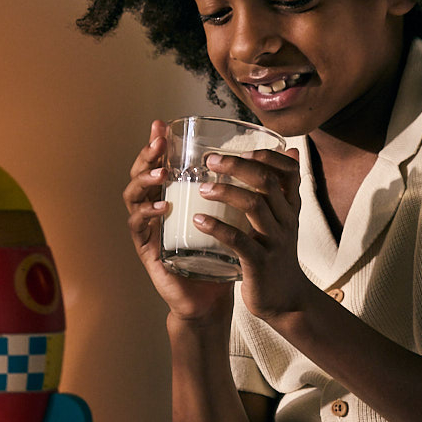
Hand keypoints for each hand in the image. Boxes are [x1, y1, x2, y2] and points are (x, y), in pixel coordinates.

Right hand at [124, 120, 235, 322]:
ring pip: (132, 197)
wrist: (213, 298)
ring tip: (161, 172)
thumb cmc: (223, 256)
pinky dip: (148, 215)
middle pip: (139, 174)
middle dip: (146, 155)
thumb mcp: (237, 217)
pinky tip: (163, 207)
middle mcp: (156, 210)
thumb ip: (254, 186)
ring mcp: (149, 230)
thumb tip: (288, 153)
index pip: (159, 164)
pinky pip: (139, 228)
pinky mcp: (148, 251)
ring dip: (145, 181)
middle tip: (158, 142)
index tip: (162, 124)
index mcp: (173, 198)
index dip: (157, 144)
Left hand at [192, 147, 313, 321]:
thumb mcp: (284, 220)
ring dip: (224, 192)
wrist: (286, 300)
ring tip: (201, 188)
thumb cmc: (277, 255)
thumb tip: (289, 150)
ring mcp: (274, 241)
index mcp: (290, 208)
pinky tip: (197, 220)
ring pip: (253, 205)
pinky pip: (238, 240)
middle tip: (210, 161)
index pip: (289, 171)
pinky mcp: (259, 263)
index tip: (243, 151)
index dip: (267, 156)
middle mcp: (286, 220)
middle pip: (267, 182)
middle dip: (237, 166)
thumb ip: (281, 189)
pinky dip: (216, 227)